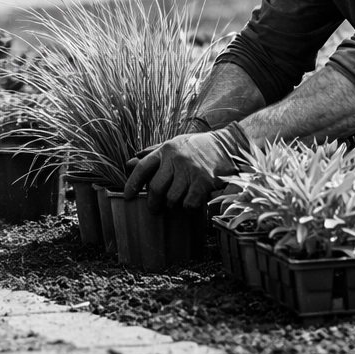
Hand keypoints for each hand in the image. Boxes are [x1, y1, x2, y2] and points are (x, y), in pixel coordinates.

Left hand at [123, 129, 239, 211]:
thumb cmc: (197, 147)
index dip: (132, 184)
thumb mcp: (174, 144)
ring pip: (172, 199)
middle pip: (155, 188)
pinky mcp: (203, 182)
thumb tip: (130, 162)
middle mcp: (175, 159)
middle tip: (154, 209)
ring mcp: (189, 171)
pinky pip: (188, 204)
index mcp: (166, 149)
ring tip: (178, 200)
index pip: (142, 168)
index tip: (127, 196)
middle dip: (153, 203)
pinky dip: (188, 207)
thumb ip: (152, 153)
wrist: (227, 146)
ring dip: (173, 205)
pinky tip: (191, 201)